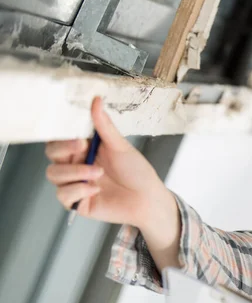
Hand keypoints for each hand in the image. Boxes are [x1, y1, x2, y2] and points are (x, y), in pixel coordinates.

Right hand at [45, 96, 169, 227]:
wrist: (148, 199)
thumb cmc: (137, 172)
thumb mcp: (120, 146)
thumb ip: (104, 126)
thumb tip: (96, 101)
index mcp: (85, 149)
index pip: (60, 138)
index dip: (61, 135)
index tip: (76, 133)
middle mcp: (77, 165)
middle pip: (52, 154)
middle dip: (64, 149)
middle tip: (83, 147)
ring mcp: (76, 183)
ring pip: (54, 174)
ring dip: (75, 172)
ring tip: (98, 173)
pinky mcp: (78, 202)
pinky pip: (63, 195)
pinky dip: (78, 191)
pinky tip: (96, 190)